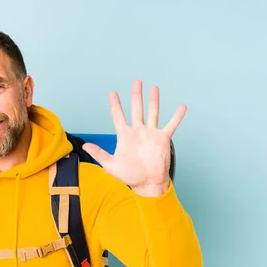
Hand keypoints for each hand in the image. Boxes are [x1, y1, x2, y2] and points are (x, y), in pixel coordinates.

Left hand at [83, 80, 186, 196]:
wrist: (148, 184)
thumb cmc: (130, 176)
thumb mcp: (111, 165)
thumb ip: (99, 154)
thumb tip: (85, 146)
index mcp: (125, 136)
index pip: (118, 116)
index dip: (115, 105)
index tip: (113, 93)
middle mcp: (138, 132)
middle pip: (136, 109)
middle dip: (136, 95)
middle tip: (136, 82)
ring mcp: (151, 134)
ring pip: (152, 112)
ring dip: (153, 100)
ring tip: (154, 87)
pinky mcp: (163, 139)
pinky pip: (171, 125)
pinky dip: (177, 116)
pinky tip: (182, 106)